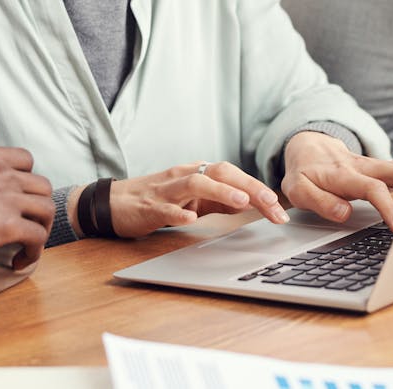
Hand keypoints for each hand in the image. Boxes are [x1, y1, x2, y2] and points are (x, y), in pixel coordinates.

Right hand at [0, 144, 53, 269]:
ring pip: (47, 210)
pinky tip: (19, 261)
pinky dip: (34, 252)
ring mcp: (8, 197)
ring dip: (41, 229)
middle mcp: (3, 172)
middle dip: (37, 206)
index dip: (26, 181)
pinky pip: (37, 237)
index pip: (26, 160)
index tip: (17, 198)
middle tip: (25, 224)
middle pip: (42, 186)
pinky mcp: (7, 225)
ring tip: (26, 245)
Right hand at [105, 161, 289, 238]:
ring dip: (221, 191)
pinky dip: (179, 212)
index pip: (234, 175)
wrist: (113, 202)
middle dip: (248, 187)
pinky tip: (191, 219)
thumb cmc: (158, 200)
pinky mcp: (148, 206)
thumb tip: (253, 204)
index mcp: (198, 174)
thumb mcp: (194, 199)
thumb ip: (221, 200)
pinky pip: (165, 208)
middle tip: (271, 203)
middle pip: (221, 173)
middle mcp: (185, 176)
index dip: (258, 189)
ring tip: (241, 201)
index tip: (279, 208)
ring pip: (196, 183)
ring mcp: (166, 190)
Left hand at [280, 132, 392, 230]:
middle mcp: (365, 167)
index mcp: (344, 175)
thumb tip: (345, 213)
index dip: (388, 208)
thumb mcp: (298, 190)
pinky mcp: (384, 169)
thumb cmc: (305, 172)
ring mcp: (377, 166)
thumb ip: (320, 202)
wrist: (308, 147)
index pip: (373, 188)